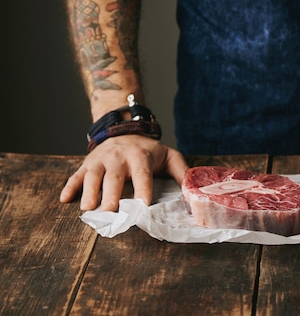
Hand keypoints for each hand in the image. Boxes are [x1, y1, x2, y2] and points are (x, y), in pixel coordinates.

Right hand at [59, 135, 188, 210]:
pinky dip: (70, 187)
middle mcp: (119, 158)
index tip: (143, 205)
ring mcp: (101, 160)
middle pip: (114, 177)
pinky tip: (65, 199)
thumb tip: (192, 191)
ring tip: (88, 208)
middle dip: (112, 194)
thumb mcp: (169, 155)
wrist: (125, 129)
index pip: (143, 174)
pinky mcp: (87, 163)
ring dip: (89, 192)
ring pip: (93, 176)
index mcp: (140, 157)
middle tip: (110, 211)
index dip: (143, 190)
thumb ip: (181, 172)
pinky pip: (76, 175)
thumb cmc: (148, 150)